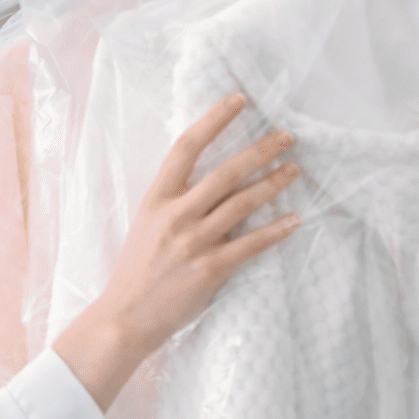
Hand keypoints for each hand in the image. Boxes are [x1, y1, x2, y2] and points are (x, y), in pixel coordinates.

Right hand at [52, 94, 300, 411]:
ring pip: (243, 203)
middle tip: (286, 136)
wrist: (124, 317)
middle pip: (225, 171)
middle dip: (260, 150)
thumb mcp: (146, 225)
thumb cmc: (136, 272)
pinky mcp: (210, 269)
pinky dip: (276, 231)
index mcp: (156, 199)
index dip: (214, 120)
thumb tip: (213, 183)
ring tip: (294, 171)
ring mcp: (193, 242)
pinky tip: (294, 221)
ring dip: (273, 184)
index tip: (238, 101)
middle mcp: (176, 215)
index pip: (186, 147)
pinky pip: (251, 244)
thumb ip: (175, 203)